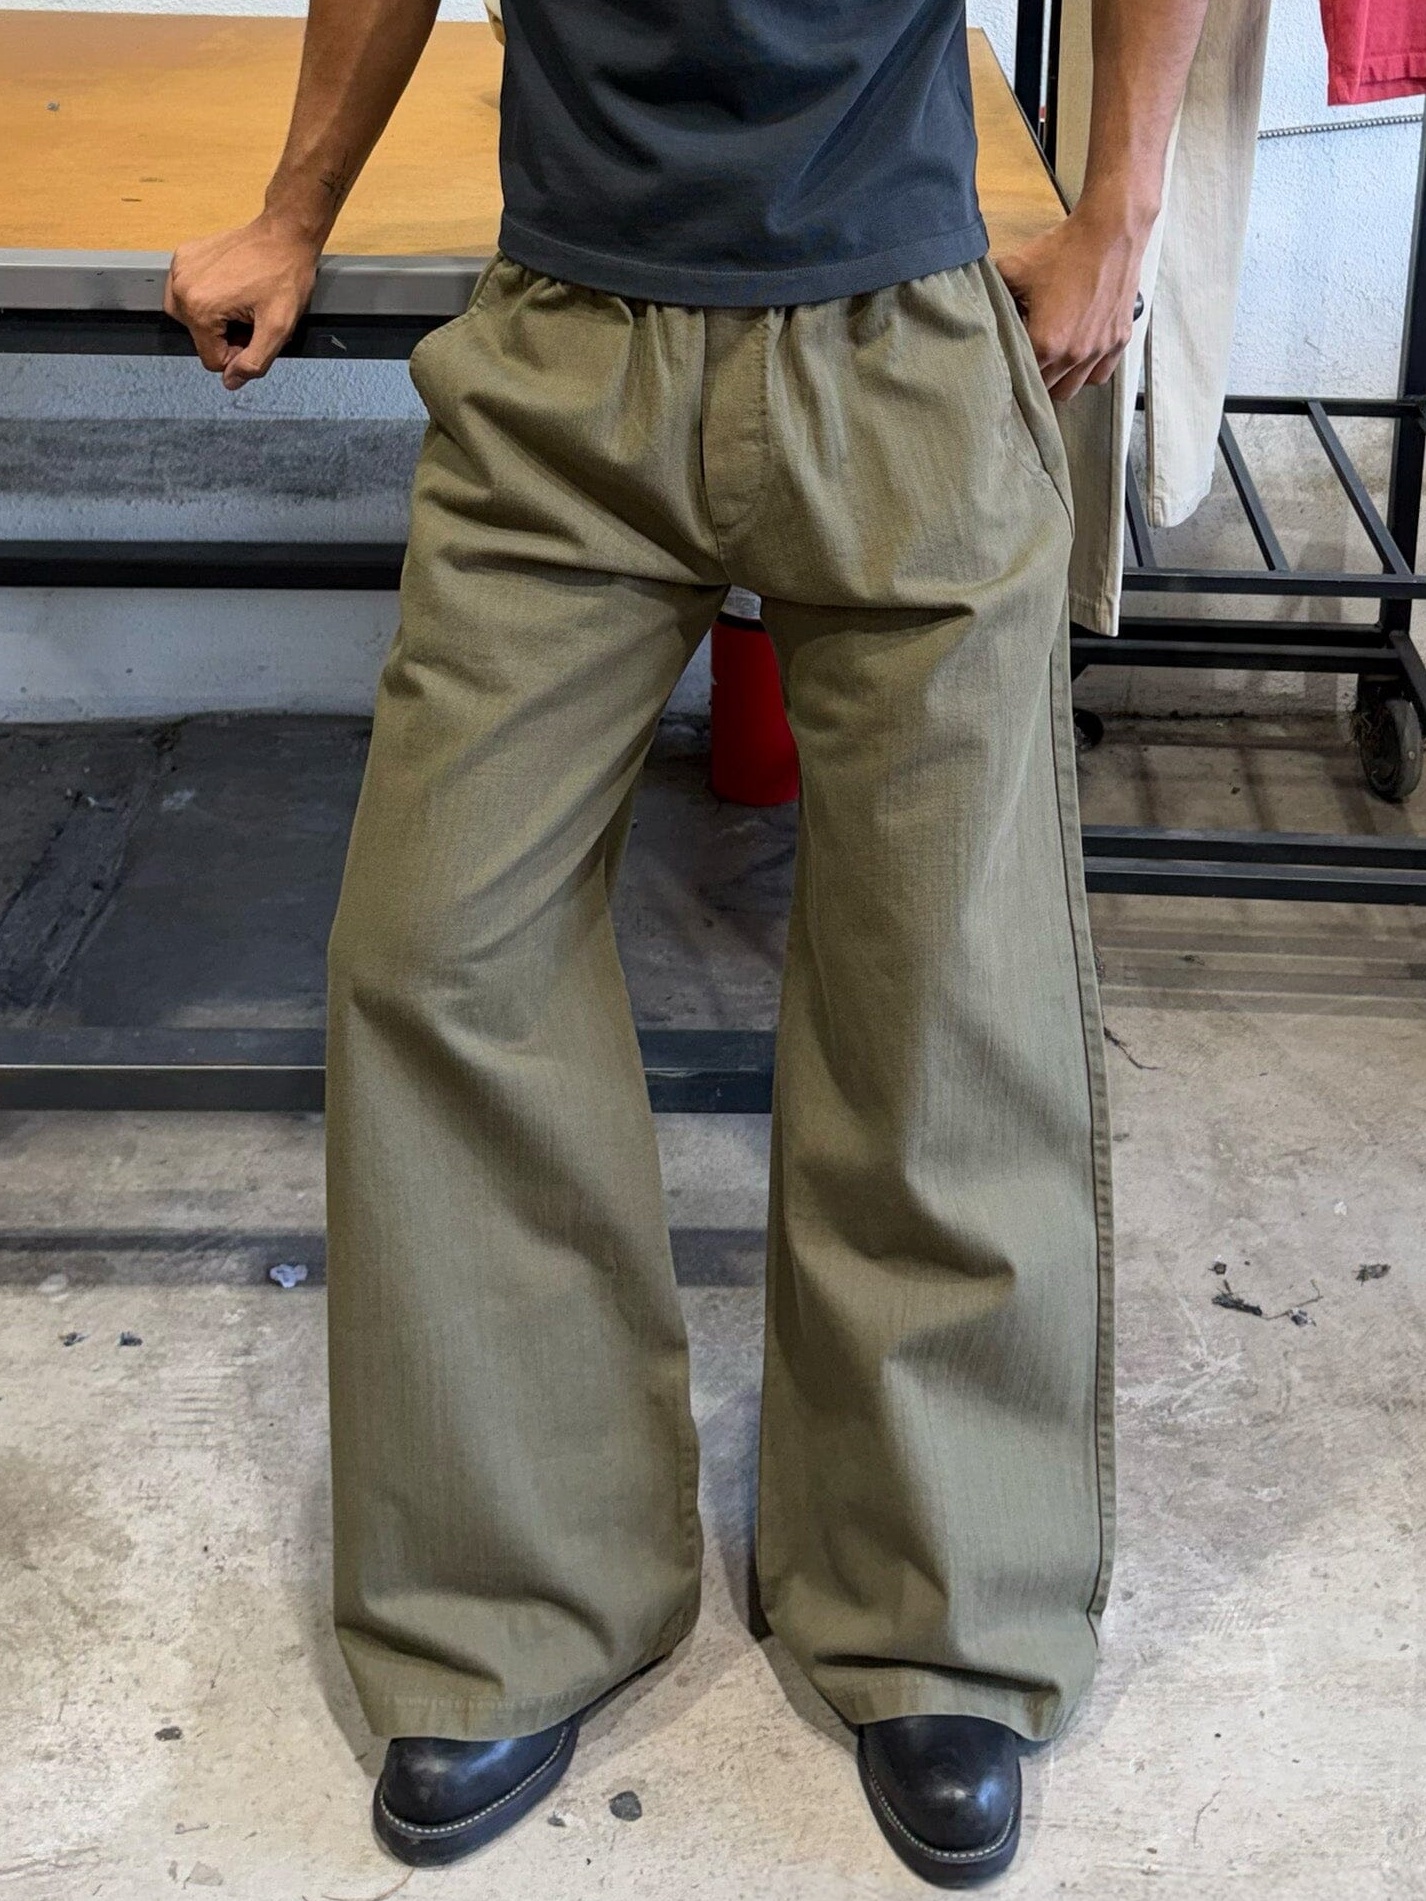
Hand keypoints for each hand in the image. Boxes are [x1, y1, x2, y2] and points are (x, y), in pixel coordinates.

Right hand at [165, 214, 320, 390]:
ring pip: (190, 320)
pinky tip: (229, 289)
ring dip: (214, 320)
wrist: (283, 234)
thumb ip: (254, 362)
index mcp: (200, 308)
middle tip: (250, 315)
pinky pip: (186, 294)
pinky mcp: (182, 256)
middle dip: (225, 336)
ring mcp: (179, 269)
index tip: (255, 332)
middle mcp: (181, 288)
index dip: (237, 354)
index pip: (212, 360)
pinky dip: (205, 298)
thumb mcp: (278, 328)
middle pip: (199, 339)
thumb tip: (230, 381)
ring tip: (239, 303)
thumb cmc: (284, 275)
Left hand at [997, 203, 1147, 402]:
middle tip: (1026, 366)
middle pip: (1046, 390)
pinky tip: (1078, 360)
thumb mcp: (1017, 268)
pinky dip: (1088, 372)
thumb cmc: (1066, 249)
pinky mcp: (1118, 340)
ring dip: (1059, 382)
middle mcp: (1074, 353)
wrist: (1111, 231)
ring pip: (1073, 389)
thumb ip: (995, 293)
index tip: (1007, 366)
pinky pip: (1101, 374)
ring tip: (1051, 367)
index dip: (1011, 371)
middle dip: (1033, 380)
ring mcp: (1099, 349)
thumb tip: (981, 303)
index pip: (1021, 375)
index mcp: (1046, 342)